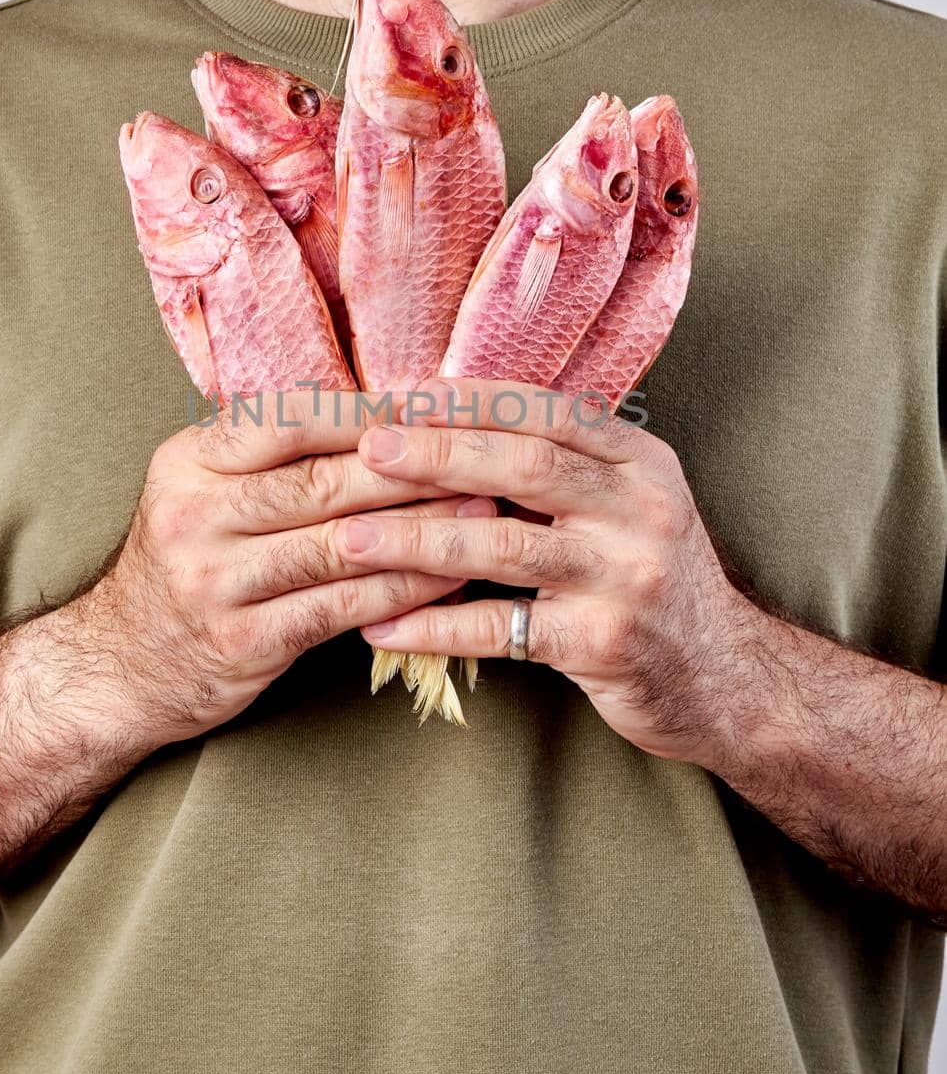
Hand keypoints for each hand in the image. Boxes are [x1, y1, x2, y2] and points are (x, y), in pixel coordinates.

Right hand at [88, 390, 487, 744]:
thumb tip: (389, 412)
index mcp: (188, 462)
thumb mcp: (202, 489)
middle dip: (413, 467)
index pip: (290, 419)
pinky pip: (342, 606)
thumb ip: (273, 453)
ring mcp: (216, 583)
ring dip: (423, 528)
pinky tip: (450, 578)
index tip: (439, 405)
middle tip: (484, 454)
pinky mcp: (243, 643)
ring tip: (485, 511)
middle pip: (323, 481)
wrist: (117, 666)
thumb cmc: (187, 562)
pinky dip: (404, 589)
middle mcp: (194, 516)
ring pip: (340, 545)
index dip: (370, 411)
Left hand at [338, 378, 758, 765]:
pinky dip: (435, 626)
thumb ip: (561, 467)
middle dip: (438, 454)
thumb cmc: (650, 580)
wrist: (726, 680)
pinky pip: (503, 629)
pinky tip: (381, 625)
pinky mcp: (605, 645)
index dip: (473, 400)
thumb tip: (448, 421)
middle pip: (525, 467)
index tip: (402, 394)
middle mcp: (643, 511)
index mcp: (641, 463)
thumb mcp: (628, 506)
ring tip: (348, 538)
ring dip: (416, 541)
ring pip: (504, 547)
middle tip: (368, 448)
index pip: (549, 412)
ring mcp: (627, 579)